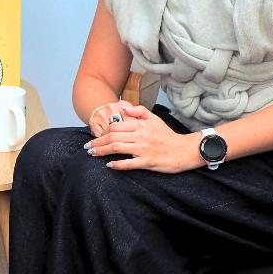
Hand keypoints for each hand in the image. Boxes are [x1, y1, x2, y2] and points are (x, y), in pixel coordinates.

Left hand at [84, 105, 202, 173]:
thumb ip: (139, 111)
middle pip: (113, 137)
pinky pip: (129, 164)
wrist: (185, 150)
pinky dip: (117, 164)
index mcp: (140, 125)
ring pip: (117, 148)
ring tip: (92, 154)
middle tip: (88, 147)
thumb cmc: (168, 135)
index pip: (116, 126)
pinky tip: (109, 165)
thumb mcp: (155, 119)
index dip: (102, 131)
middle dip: (98, 142)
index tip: (95, 136)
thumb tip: (123, 107)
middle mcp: (140, 136)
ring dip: (102, 151)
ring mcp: (143, 150)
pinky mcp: (148, 162)